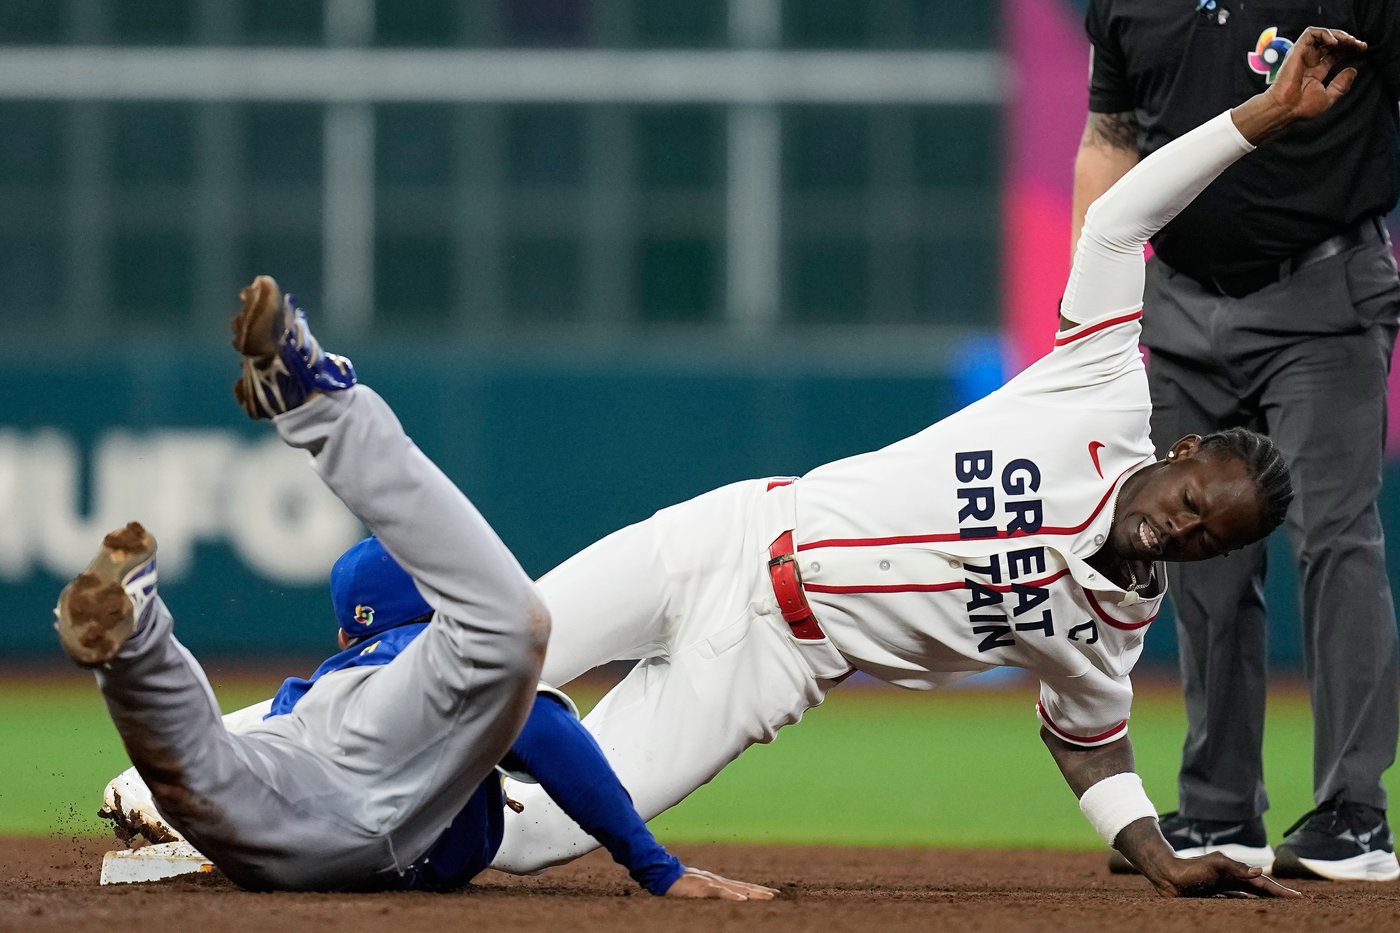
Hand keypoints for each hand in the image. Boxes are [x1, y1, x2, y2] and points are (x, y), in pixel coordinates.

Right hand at [663, 867, 778, 900]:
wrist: (664, 874)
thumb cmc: (679, 883)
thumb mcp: (697, 888)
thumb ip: (709, 890)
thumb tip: (719, 894)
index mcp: (718, 882)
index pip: (741, 885)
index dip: (756, 889)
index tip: (770, 893)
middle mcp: (718, 881)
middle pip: (743, 886)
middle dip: (760, 891)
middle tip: (776, 895)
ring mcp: (712, 883)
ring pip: (737, 888)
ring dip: (753, 893)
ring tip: (767, 897)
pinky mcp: (703, 887)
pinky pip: (720, 892)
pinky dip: (732, 895)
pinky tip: (742, 899)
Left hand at [1146, 852, 1301, 898]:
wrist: (1168, 874)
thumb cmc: (1191, 869)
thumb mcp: (1215, 864)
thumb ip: (1236, 868)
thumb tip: (1260, 871)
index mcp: (1236, 872)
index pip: (1263, 883)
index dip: (1280, 891)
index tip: (1298, 897)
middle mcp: (1232, 879)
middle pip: (1260, 889)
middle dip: (1277, 894)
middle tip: (1296, 902)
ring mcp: (1224, 888)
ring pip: (1250, 895)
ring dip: (1265, 899)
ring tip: (1280, 905)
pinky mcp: (1214, 896)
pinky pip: (1236, 901)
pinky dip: (1247, 904)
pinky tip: (1253, 907)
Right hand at [1231, 26, 1367, 142]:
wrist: (1285, 109)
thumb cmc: (1301, 108)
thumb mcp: (1328, 97)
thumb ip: (1341, 84)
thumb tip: (1352, 70)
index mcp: (1315, 72)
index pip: (1334, 54)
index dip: (1349, 50)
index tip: (1361, 50)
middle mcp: (1309, 62)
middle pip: (1331, 43)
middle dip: (1347, 41)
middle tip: (1359, 45)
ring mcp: (1303, 55)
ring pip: (1322, 35)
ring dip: (1339, 35)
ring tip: (1349, 42)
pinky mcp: (1297, 50)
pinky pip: (1311, 33)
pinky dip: (1325, 34)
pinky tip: (1335, 42)